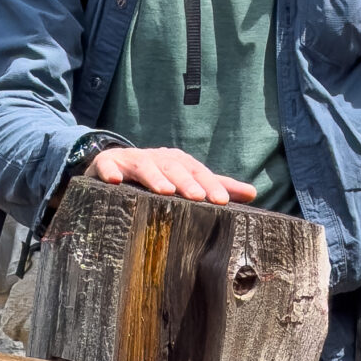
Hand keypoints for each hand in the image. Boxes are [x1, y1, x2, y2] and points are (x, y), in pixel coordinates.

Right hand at [87, 147, 256, 203]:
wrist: (117, 164)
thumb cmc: (159, 176)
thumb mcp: (188, 179)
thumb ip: (218, 185)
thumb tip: (253, 193)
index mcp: (179, 162)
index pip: (198, 173)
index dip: (210, 185)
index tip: (222, 202)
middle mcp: (158, 158)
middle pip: (174, 168)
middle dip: (186, 182)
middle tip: (198, 198)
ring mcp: (132, 160)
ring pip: (145, 167)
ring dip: (154, 177)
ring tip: (165, 191)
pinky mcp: (108, 165)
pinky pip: (107, 167)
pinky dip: (110, 172)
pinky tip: (115, 182)